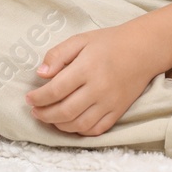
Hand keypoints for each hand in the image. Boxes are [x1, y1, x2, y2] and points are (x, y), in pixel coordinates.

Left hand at [25, 23, 158, 136]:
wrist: (143, 50)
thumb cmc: (108, 42)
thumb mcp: (80, 40)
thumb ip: (58, 55)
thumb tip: (40, 74)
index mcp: (87, 68)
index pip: (56, 90)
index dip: (38, 98)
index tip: (28, 98)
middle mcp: (99, 88)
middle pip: (65, 111)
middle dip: (44, 115)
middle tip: (35, 111)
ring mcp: (110, 103)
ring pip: (79, 125)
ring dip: (59, 125)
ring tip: (49, 117)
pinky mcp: (118, 112)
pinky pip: (96, 130)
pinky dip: (79, 131)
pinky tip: (70, 123)